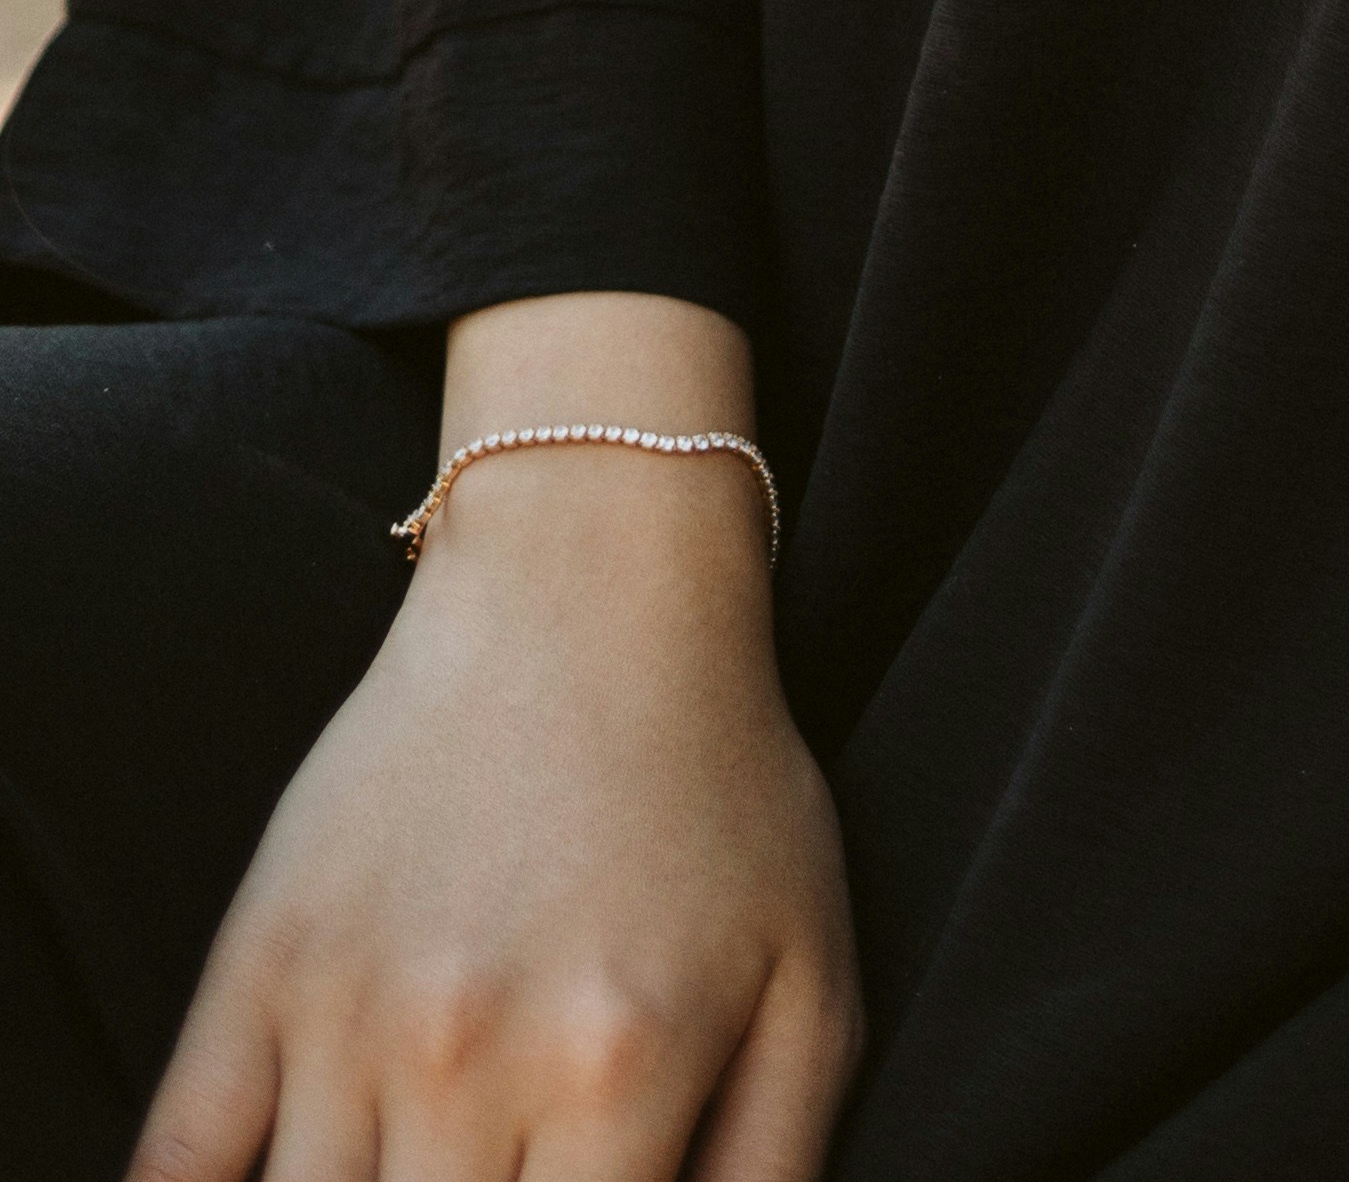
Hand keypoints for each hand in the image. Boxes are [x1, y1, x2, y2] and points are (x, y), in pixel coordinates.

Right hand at [129, 450, 857, 1181]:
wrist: (589, 588)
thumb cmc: (719, 787)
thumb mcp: (807, 980)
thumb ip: (769, 1176)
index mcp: (616, 1077)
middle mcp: (471, 1059)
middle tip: (493, 1171)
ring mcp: (349, 1012)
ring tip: (416, 1158)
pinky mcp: (261, 961)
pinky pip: (177, 1164)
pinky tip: (273, 1174)